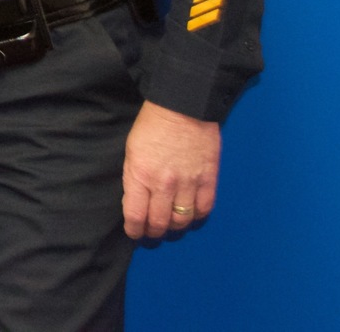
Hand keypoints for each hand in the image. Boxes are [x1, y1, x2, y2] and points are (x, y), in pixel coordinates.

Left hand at [122, 99, 221, 238]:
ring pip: (183, 220)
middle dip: (154, 231)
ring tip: (171, 224)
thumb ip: (134, 178)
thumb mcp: (131, 151)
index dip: (134, 230)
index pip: (136, 216)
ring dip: (175, 226)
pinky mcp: (208, 179)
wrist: (183, 106)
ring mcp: (188, 184)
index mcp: (140, 176)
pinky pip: (204, 209)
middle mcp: (164, 185)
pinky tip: (191, 213)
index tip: (135, 232)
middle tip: (152, 231)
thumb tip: (136, 201)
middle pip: (160, 223)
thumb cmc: (151, 125)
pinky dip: (197, 216)